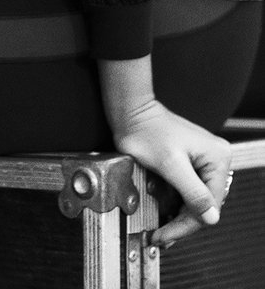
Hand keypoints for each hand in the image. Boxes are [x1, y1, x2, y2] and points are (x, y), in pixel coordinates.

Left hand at [112, 99, 231, 247]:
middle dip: (180, 222)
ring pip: (194, 202)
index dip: (186, 225)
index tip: (166, 236)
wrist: (131, 113)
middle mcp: (215, 160)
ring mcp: (204, 162)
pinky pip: (186, 192)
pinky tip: (161, 208)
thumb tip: (211, 217)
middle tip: (161, 236)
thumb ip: (193, 192)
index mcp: (217, 158)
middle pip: (203, 206)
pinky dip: (172, 202)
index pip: (209, 205)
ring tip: (158, 226)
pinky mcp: (190, 164)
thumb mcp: (170, 165)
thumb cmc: (147, 130)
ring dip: (175, 214)